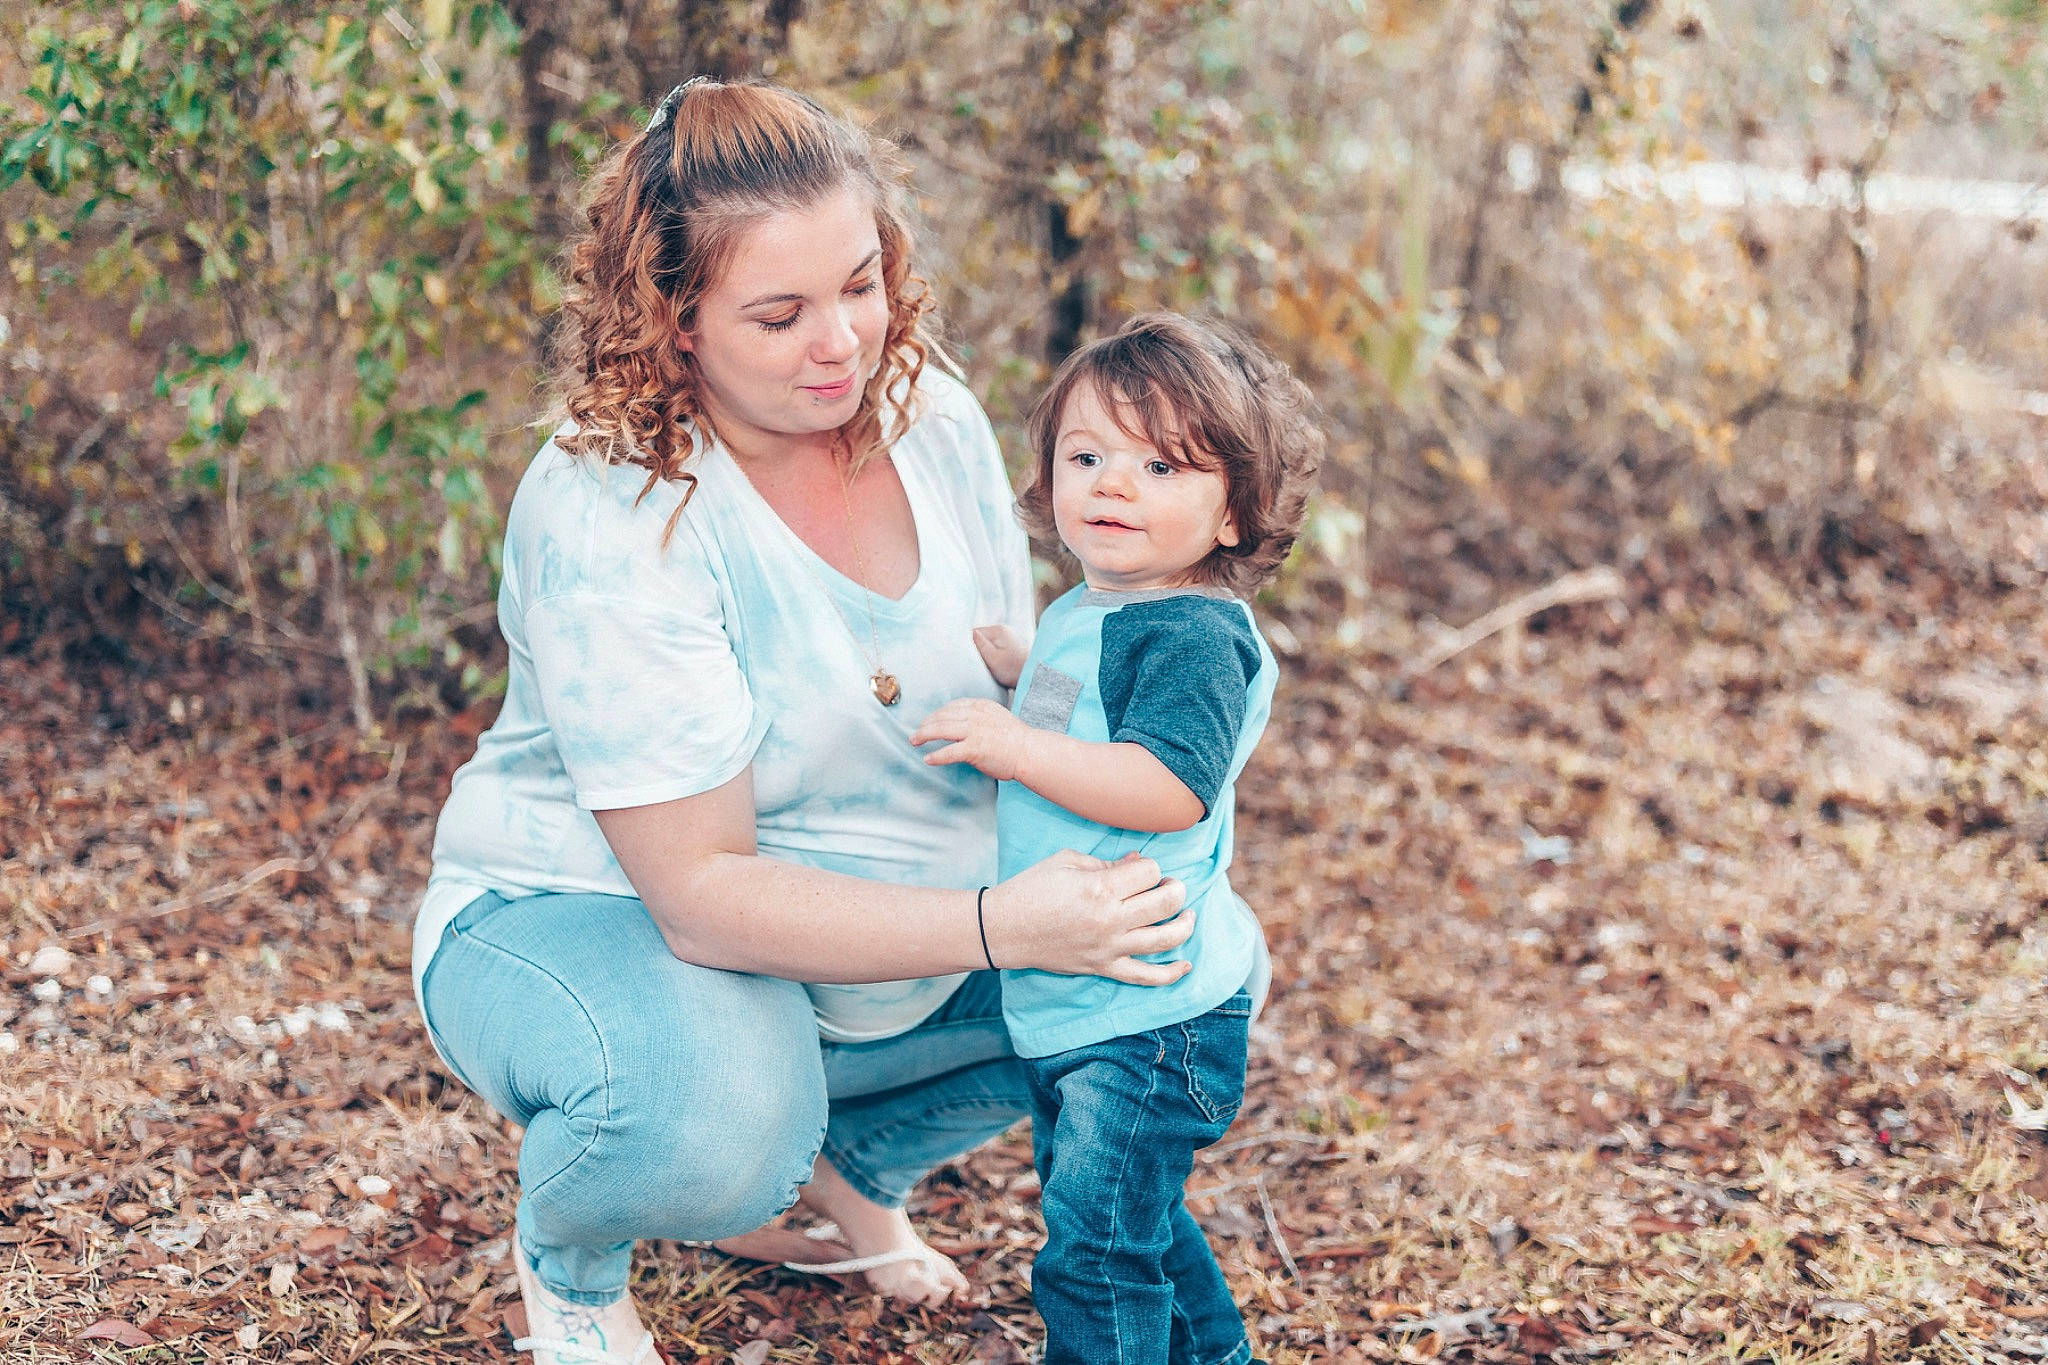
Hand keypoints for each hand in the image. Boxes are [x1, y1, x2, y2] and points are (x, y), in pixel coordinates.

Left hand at [911, 697, 1035, 781]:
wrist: (1030, 752)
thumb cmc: (1016, 739)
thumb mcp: (997, 717)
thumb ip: (979, 717)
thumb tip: (961, 724)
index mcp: (981, 706)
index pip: (952, 706)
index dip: (936, 714)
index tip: (928, 721)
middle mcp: (976, 715)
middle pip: (942, 716)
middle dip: (926, 724)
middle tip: (916, 733)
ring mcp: (975, 731)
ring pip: (941, 729)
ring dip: (924, 735)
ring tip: (915, 742)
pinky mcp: (975, 749)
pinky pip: (949, 752)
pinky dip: (936, 756)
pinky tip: (928, 759)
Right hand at [972, 624, 1028, 689]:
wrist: (1034, 675)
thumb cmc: (1013, 669)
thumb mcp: (993, 658)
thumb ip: (980, 645)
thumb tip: (969, 632)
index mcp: (997, 630)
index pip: (972, 633)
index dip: (966, 645)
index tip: (966, 657)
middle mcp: (1002, 630)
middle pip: (979, 637)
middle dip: (974, 649)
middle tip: (975, 662)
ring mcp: (1006, 637)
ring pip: (986, 643)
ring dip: (982, 653)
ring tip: (984, 664)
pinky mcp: (1009, 645)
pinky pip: (993, 647)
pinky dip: (990, 655)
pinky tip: (992, 664)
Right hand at [984, 850, 1193, 985]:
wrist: (1003, 929)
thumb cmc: (1031, 889)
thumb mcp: (1067, 862)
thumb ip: (1107, 863)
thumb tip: (1139, 863)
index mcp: (1099, 888)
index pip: (1149, 873)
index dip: (1151, 867)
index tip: (1141, 869)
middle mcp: (1110, 920)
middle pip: (1166, 903)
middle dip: (1176, 889)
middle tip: (1170, 885)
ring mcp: (1109, 948)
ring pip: (1165, 939)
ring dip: (1184, 924)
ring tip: (1187, 914)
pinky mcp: (1103, 968)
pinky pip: (1146, 977)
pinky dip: (1171, 973)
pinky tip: (1187, 963)